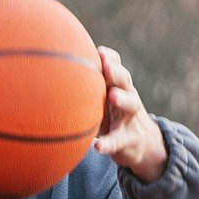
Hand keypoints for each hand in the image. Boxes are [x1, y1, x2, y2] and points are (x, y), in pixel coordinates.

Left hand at [94, 46, 167, 182]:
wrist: (142, 145)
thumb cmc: (115, 117)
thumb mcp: (105, 100)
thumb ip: (90, 87)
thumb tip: (56, 71)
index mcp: (119, 87)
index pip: (117, 67)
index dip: (110, 58)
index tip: (99, 51)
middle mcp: (128, 98)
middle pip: (125, 80)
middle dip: (116, 72)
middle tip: (106, 66)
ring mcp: (130, 119)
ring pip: (130, 105)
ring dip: (122, 99)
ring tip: (113, 96)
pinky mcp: (128, 140)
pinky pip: (118, 141)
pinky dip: (108, 143)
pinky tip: (97, 146)